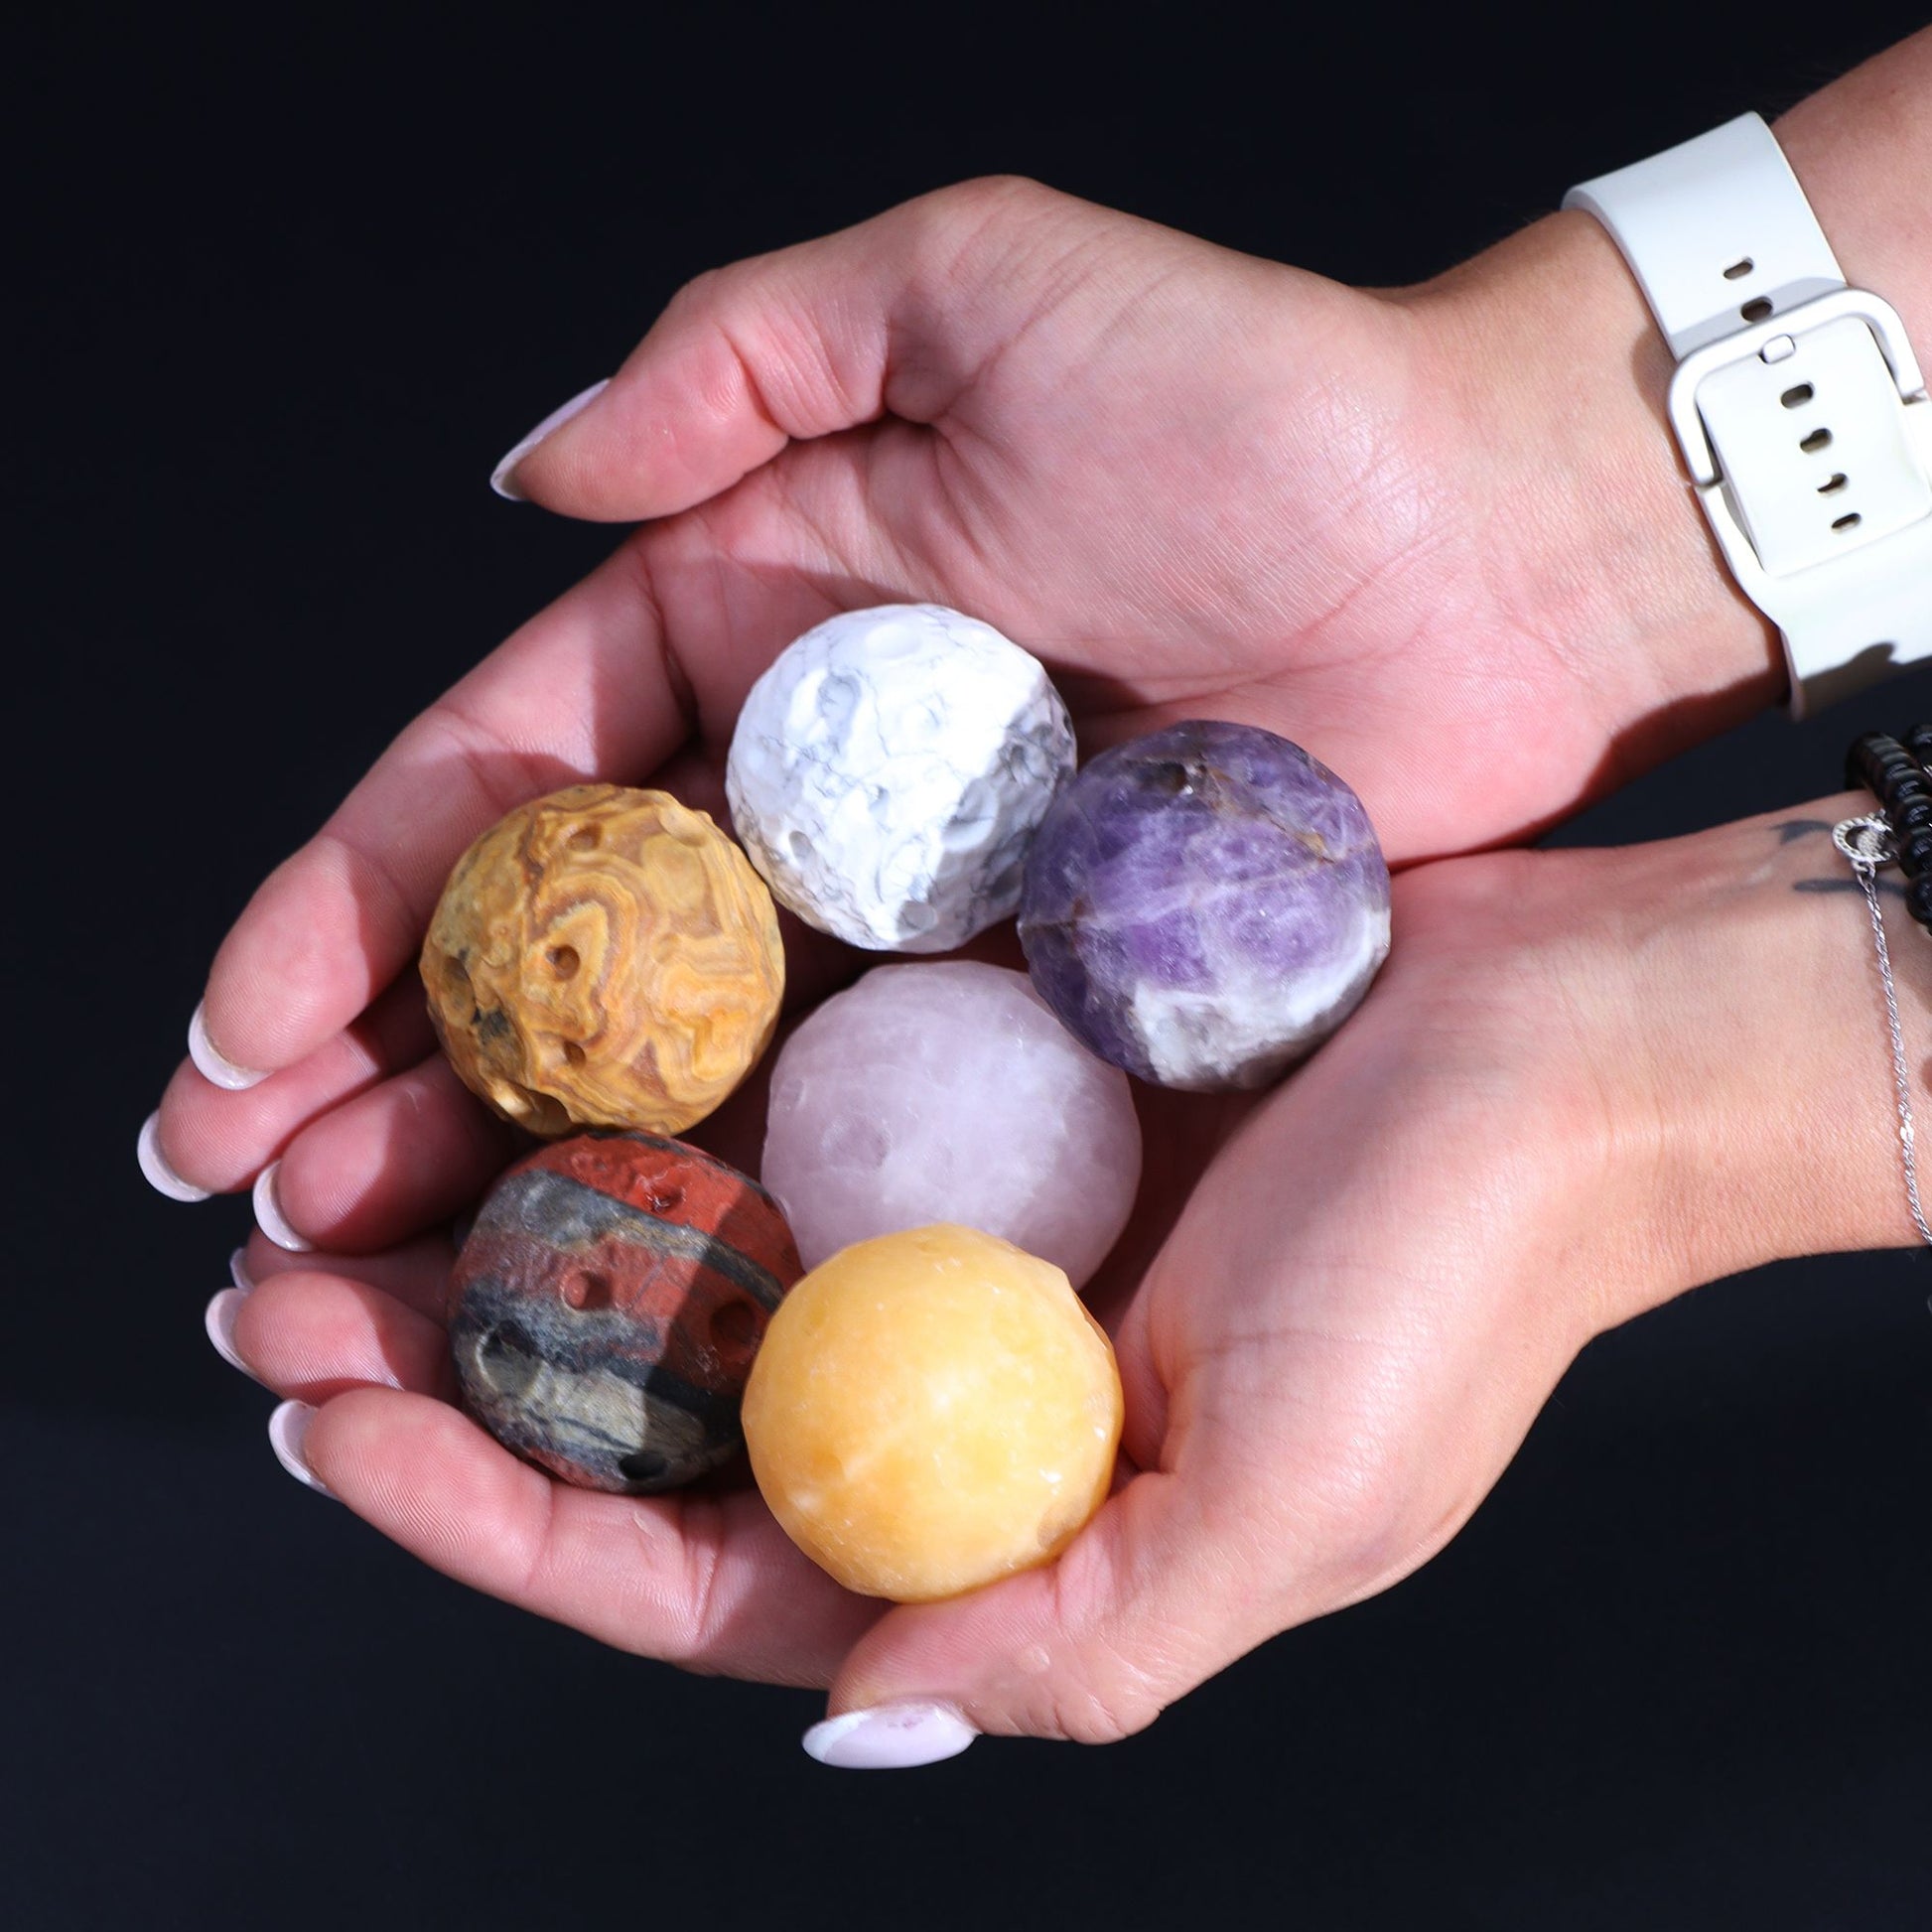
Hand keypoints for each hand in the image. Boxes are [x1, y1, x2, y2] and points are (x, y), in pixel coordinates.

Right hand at [149, 161, 1788, 1205]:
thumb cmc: (1266, 405)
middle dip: (386, 1083)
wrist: (1501, 555)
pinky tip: (620, 1312)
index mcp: (750, 631)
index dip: (344, 913)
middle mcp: (803, 797)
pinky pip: (843, 1128)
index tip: (235, 1043)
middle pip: (549, 965)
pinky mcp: (1023, 1019)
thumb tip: (529, 473)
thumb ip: (742, 356)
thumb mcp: (981, 296)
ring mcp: (909, 926)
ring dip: (516, 1186)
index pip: (497, 787)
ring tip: (367, 1297)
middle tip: (255, 1219)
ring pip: (670, 1077)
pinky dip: (727, 1212)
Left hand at [217, 795, 1911, 1747]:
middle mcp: (946, 1366)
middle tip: (269, 1286)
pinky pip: (774, 1075)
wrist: (1574, 1041)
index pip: (698, 1557)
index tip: (327, 1429)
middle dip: (447, 1362)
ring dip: (507, 1208)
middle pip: (651, 1396)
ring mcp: (949, 1211)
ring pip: (677, 1231)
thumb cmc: (1463, 1276)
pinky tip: (526, 1030)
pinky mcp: (972, 1069)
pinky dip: (646, 1070)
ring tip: (328, 1167)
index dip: (495, 1519)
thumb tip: (854, 1716)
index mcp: (998, 1508)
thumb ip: (1074, 1638)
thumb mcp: (1288, 1505)